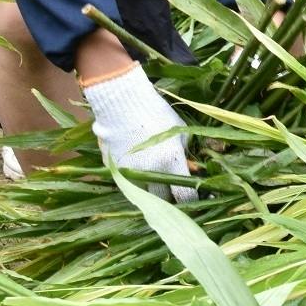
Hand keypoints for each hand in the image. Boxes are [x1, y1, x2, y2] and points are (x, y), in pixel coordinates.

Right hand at [81, 63, 195, 202]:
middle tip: (174, 193)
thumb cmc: (157, 113)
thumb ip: (185, 154)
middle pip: (162, 201)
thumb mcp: (180, 132)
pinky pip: (126, 183)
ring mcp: (128, 172)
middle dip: (169, 200)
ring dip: (150, 192)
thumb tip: (191, 172)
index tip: (193, 202)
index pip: (184, 196)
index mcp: (170, 161)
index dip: (190, 202)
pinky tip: (138, 168)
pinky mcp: (112, 170)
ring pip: (142, 195)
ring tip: (155, 180)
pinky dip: (133, 180)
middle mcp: (149, 172)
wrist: (121, 102)